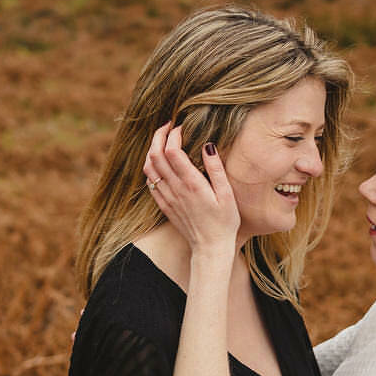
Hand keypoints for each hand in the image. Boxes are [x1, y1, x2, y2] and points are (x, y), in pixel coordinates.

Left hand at [144, 122, 239, 251]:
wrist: (210, 248)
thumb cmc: (224, 222)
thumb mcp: (227, 194)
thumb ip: (216, 169)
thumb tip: (207, 145)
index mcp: (192, 184)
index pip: (172, 151)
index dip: (173, 134)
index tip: (181, 127)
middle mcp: (175, 189)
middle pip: (155, 155)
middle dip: (158, 136)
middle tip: (167, 126)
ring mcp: (167, 198)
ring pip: (149, 168)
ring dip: (152, 150)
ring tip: (162, 141)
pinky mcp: (164, 205)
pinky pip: (150, 182)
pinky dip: (151, 168)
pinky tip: (160, 164)